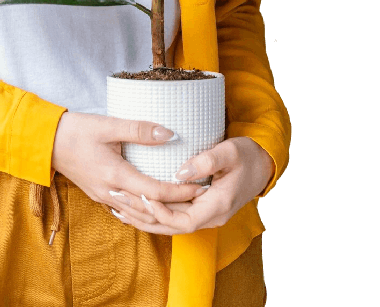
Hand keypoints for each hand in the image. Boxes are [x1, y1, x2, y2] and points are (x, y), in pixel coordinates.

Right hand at [51, 112, 205, 213]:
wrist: (46, 142)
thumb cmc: (76, 130)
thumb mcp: (108, 124)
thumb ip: (139, 129)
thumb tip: (170, 133)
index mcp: (115, 175)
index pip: (155, 192)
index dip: (180, 192)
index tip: (200, 187)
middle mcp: (111, 192)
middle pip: (150, 209)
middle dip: (177, 207)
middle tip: (200, 201)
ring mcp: (104, 197)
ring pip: (139, 215)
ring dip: (162, 213)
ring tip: (185, 206)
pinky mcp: (100, 196)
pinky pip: (128, 211)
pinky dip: (145, 213)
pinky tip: (154, 209)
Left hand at [108, 137, 274, 234]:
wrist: (262, 166)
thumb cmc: (246, 156)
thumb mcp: (230, 152)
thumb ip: (207, 160)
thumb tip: (180, 172)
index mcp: (217, 206)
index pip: (183, 222)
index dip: (160, 213)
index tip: (142, 195)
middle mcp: (211, 216)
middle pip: (172, 227)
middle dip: (144, 217)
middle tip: (118, 201)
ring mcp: (206, 215)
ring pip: (171, 224)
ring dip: (146, 218)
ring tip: (118, 207)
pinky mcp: (201, 208)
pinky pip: (175, 216)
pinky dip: (155, 213)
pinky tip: (137, 205)